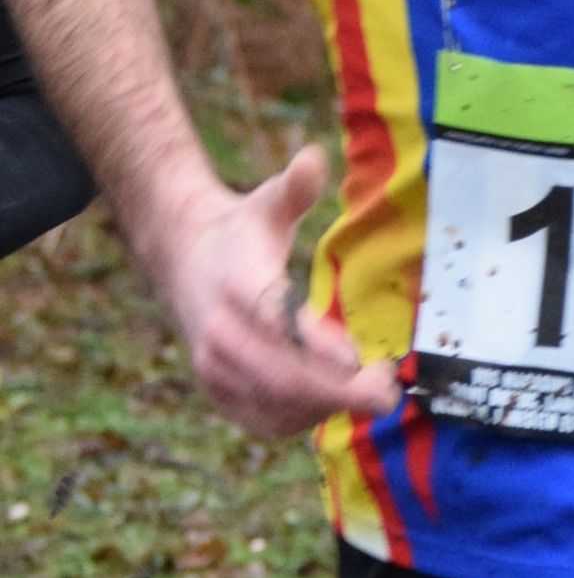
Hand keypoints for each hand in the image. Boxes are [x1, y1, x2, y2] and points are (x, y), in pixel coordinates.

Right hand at [159, 144, 398, 437]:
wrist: (182, 259)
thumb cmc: (239, 232)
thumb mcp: (265, 203)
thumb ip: (294, 187)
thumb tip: (313, 157)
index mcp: (235, 288)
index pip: (277, 328)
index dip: (321, 351)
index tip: (364, 359)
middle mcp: (220, 336)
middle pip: (282, 379)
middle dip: (340, 392)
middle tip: (387, 390)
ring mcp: (215, 370)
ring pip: (276, 407)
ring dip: (328, 408)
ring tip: (372, 394)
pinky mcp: (218, 393)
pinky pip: (265, 420)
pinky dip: (304, 419)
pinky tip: (335, 404)